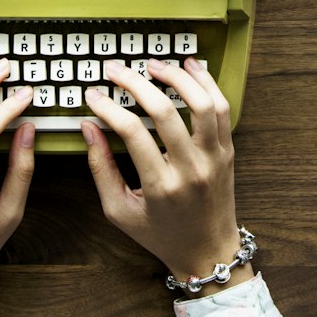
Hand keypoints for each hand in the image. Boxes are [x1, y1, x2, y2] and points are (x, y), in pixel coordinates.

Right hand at [81, 57, 249, 296]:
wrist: (208, 252)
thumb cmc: (161, 234)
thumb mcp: (119, 211)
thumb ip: (101, 168)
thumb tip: (89, 128)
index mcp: (161, 187)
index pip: (131, 132)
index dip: (108, 107)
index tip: (93, 95)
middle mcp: (190, 169)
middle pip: (163, 112)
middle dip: (135, 83)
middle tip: (116, 70)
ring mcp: (213, 159)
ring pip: (201, 104)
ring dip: (176, 77)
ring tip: (153, 64)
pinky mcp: (227, 152)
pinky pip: (222, 110)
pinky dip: (207, 84)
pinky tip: (190, 68)